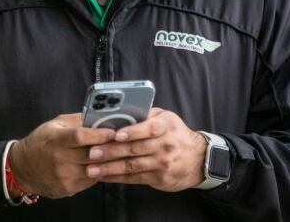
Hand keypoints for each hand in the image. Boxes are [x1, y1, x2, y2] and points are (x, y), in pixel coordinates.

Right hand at [9, 113, 115, 198]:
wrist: (22, 168)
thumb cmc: (41, 142)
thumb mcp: (54, 125)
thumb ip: (77, 120)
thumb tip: (100, 116)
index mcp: (56, 139)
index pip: (80, 136)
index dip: (99, 134)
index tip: (114, 131)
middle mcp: (59, 159)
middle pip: (91, 154)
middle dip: (110, 148)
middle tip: (123, 142)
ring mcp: (64, 176)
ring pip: (94, 169)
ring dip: (108, 162)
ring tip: (117, 154)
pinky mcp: (68, 188)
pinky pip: (91, 180)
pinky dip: (99, 172)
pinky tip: (103, 165)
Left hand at [83, 108, 207, 191]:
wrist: (198, 159)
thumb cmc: (175, 134)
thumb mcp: (166, 118)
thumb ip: (145, 115)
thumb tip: (119, 111)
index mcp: (165, 126)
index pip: (148, 128)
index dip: (131, 132)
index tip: (115, 135)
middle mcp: (165, 145)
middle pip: (134, 149)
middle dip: (110, 151)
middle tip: (92, 152)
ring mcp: (162, 163)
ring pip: (131, 166)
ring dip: (109, 168)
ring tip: (91, 168)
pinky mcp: (158, 178)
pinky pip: (134, 178)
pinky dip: (116, 177)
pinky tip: (103, 176)